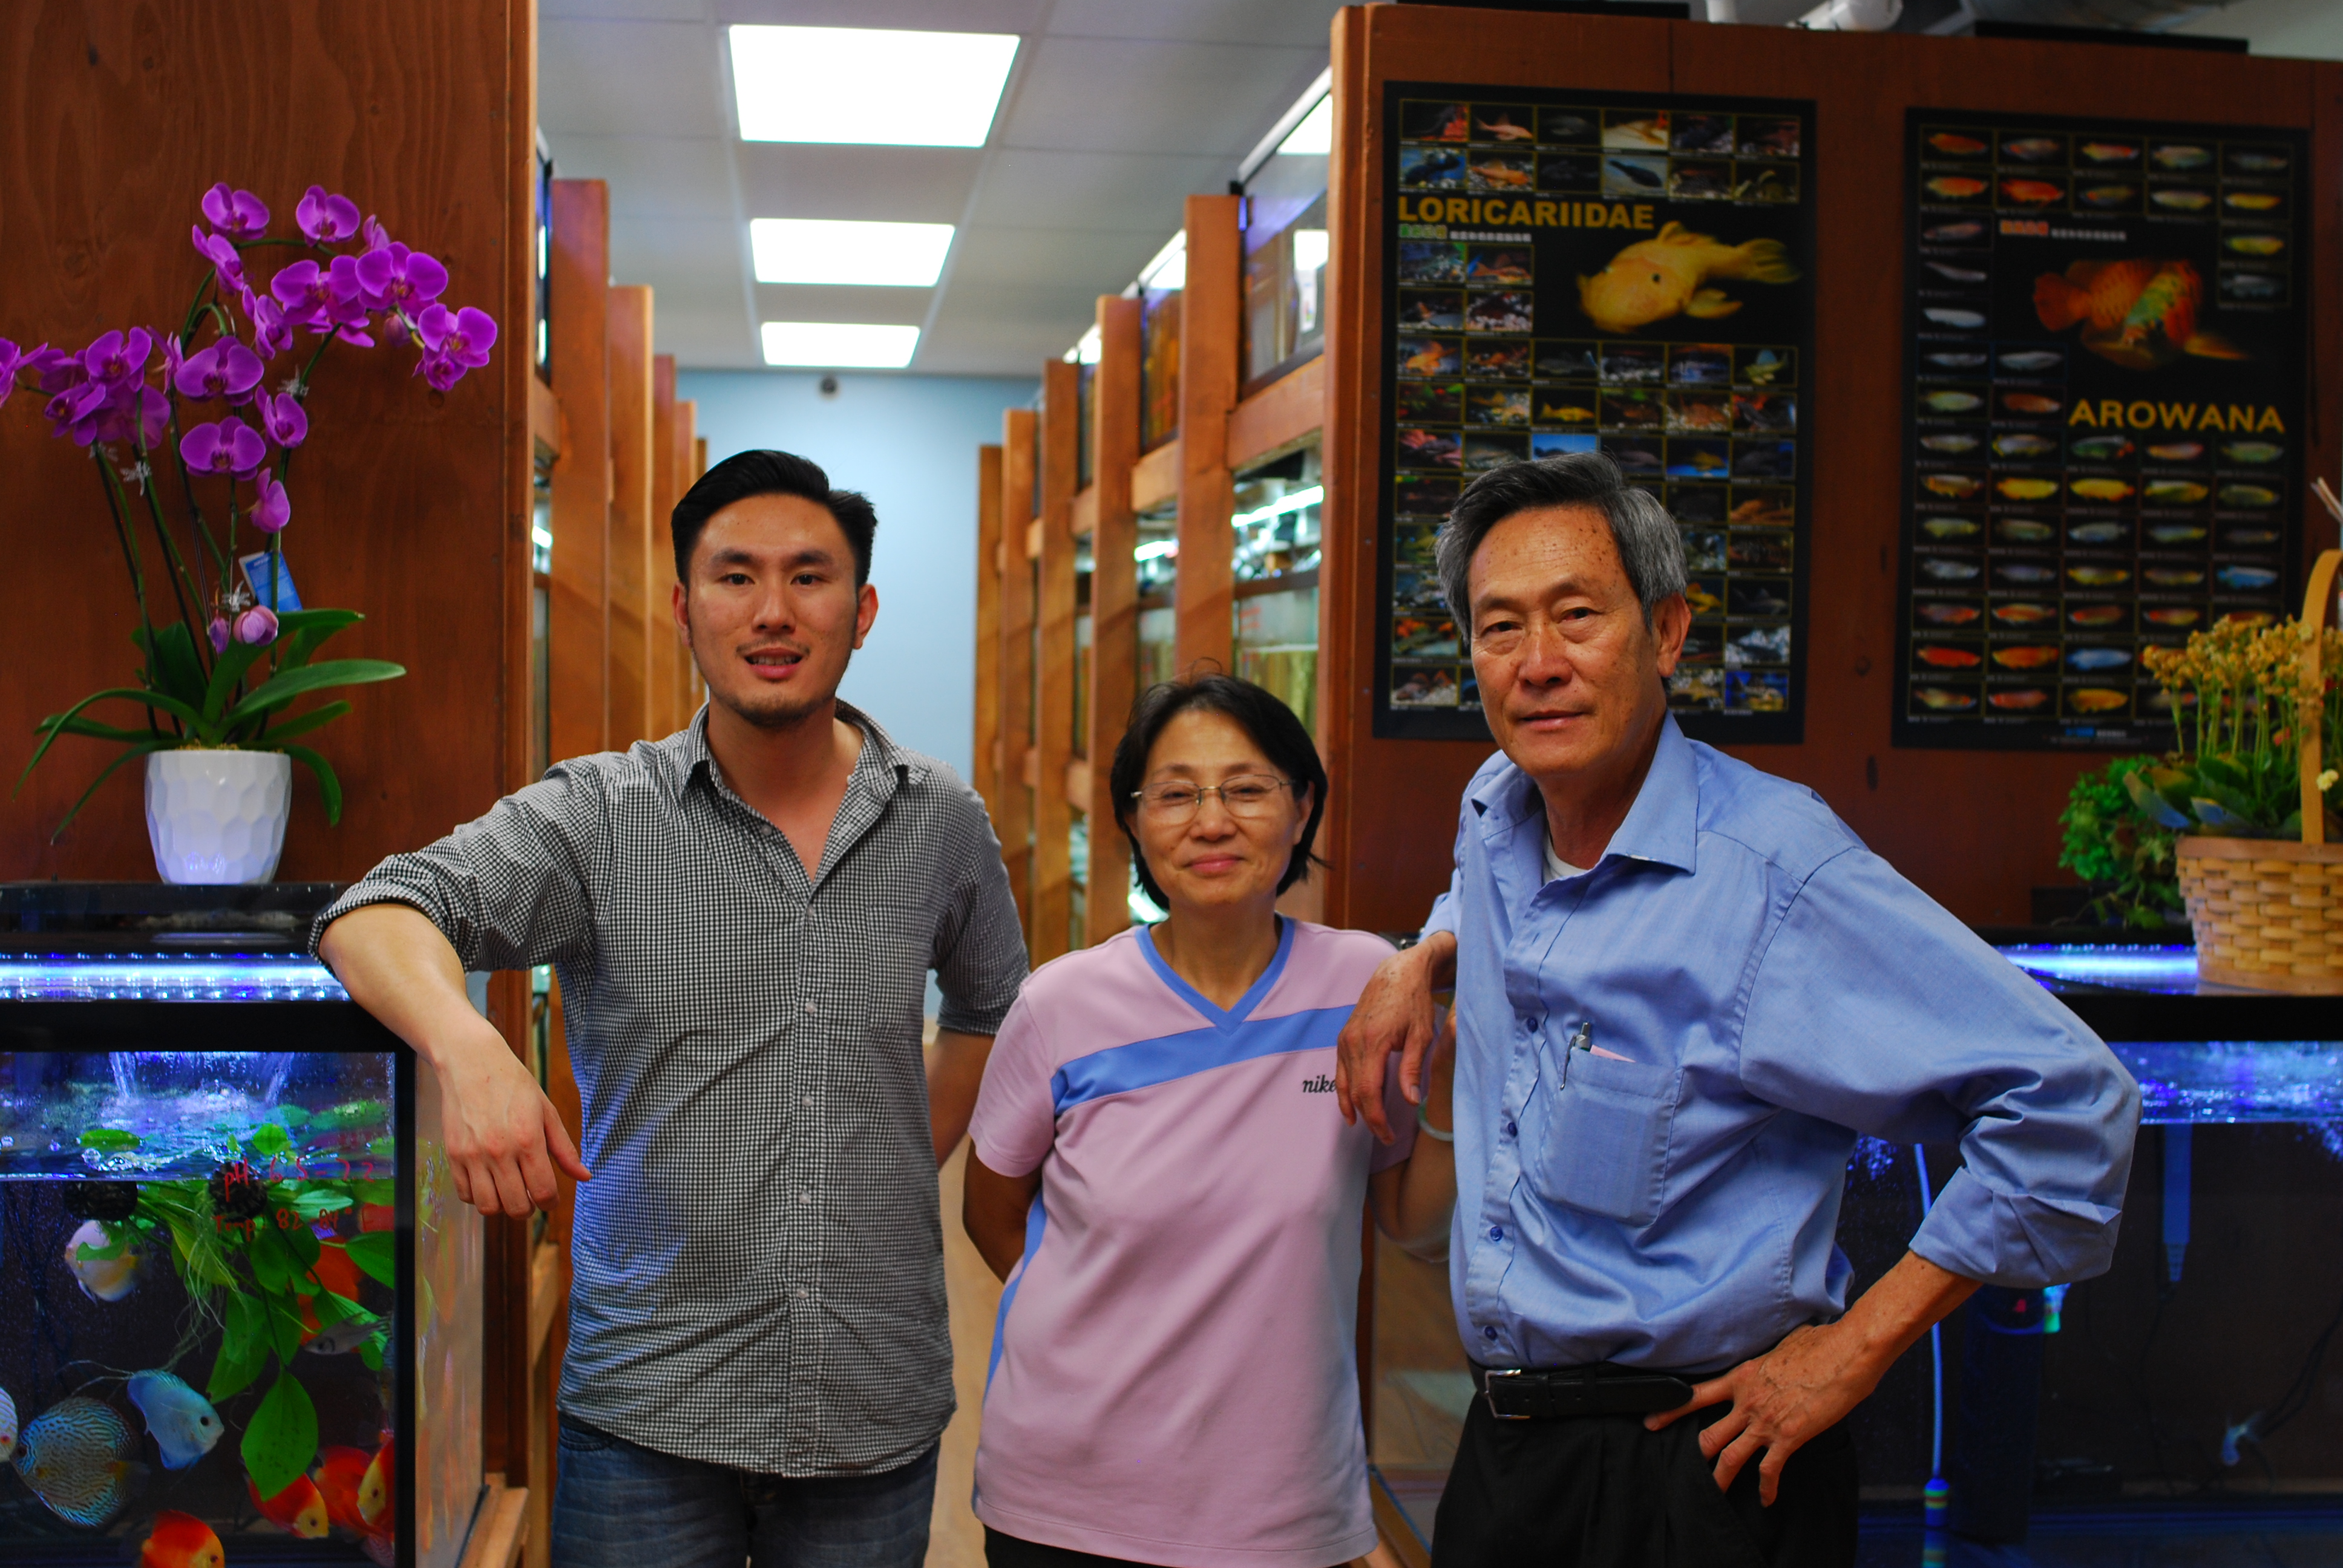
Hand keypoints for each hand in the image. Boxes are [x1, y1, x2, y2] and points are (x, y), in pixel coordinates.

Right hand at [434, 1018, 590, 1216]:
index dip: (551, 1203)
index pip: (543, 1192)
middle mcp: (499, 1152)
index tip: (551, 1199)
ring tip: (509, 1192)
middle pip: (515, 1207)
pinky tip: (488, 1182)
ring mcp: (472, 1155)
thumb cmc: (513, 1084)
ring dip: (501, 1207)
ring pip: (487, 1207)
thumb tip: (584, 1177)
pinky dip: (478, 1197)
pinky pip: (465, 1194)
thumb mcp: (546, 1111)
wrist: (471, 1062)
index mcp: (528, 1140)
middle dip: (528, 1209)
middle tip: (531, 1198)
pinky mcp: (453, 1155)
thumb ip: (565, 1149)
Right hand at [1334, 932, 1453, 1142]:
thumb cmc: (1414, 1002)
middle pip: (1355, 1092)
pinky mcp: (1344, 1036)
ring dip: (1355, 1108)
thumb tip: (1411, 1102)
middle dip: (1369, 1119)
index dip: (1377, 1119)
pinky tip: (1352, 1107)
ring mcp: (1345, 1039)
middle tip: (1385, 1137)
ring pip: (1344, 1084)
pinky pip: (1340, 1071)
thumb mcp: (1422, 1035)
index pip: (1369, 1092)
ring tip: (1370, 1127)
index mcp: (1374, 1042)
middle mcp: (1353, 1041)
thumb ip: (1413, 1069)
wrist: (1396, 973)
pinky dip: (1344, 1092)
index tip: (1389, 1136)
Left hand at [1643, 1323, 1876, 1504]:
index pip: (1695, 1395)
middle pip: (1708, 1434)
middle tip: (1683, 1469)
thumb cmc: (1820, 1343)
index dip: (1670, 1410)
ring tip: (1717, 1493)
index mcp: (1741, 1376)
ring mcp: (1765, 1421)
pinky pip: (1768, 1469)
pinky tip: (1766, 1498)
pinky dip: (1766, 1488)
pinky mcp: (1789, 1437)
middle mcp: (1747, 1401)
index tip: (1653, 1420)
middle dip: (1695, 1455)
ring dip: (1721, 1479)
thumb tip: (1773, 1355)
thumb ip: (1769, 1357)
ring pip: (1730, 1458)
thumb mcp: (1782, 1344)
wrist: (1847, 1353)